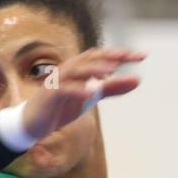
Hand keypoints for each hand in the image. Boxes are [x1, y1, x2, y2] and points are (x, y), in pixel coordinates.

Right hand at [18, 47, 144, 142]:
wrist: (34, 123)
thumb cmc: (63, 105)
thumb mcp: (92, 96)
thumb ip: (113, 88)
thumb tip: (137, 80)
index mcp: (80, 67)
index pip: (103, 55)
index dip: (122, 54)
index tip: (143, 56)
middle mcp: (69, 69)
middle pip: (91, 57)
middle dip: (111, 56)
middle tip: (131, 57)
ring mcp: (58, 80)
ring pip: (76, 69)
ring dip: (93, 68)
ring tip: (111, 71)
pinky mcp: (49, 95)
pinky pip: (64, 89)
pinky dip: (77, 89)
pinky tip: (91, 92)